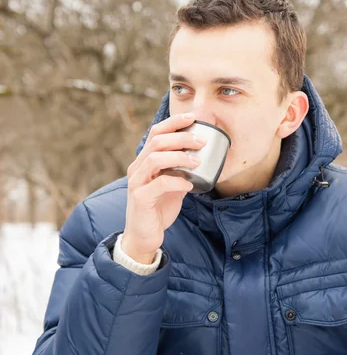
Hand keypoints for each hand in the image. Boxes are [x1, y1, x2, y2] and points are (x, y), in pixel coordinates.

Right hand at [122, 111, 206, 262]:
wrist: (144, 237)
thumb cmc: (158, 210)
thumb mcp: (172, 187)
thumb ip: (180, 172)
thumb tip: (200, 159)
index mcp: (144, 162)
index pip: (156, 133)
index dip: (173, 122)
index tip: (192, 117)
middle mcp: (137, 169)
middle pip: (156, 142)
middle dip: (181, 137)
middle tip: (201, 141)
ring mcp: (136, 183)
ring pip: (155, 158)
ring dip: (179, 156)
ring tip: (197, 160)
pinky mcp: (140, 198)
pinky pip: (159, 183)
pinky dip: (177, 181)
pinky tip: (189, 184)